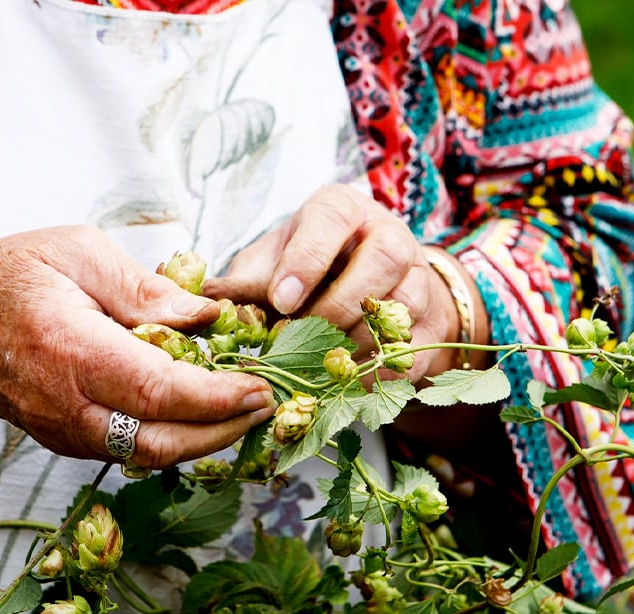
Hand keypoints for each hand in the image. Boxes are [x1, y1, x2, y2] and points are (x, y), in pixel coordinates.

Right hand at [0, 226, 274, 465]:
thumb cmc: (5, 278)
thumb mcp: (75, 251)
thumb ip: (144, 289)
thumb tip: (205, 318)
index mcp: (70, 350)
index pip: (158, 391)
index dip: (217, 397)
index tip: (261, 387)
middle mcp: (67, 405)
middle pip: (162, 442)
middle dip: (225, 430)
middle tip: (268, 402)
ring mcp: (66, 432)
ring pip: (151, 456)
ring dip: (207, 440)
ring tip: (248, 409)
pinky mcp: (69, 441)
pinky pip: (134, 450)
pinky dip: (177, 438)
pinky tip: (207, 413)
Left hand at [207, 184, 472, 381]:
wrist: (366, 291)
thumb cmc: (305, 272)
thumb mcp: (271, 265)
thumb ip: (244, 282)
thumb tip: (200, 303)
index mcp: (341, 211)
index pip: (331, 220)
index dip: (306, 261)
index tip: (281, 301)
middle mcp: (388, 235)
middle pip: (382, 260)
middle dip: (338, 306)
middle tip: (301, 339)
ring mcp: (418, 277)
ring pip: (405, 306)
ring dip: (360, 342)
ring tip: (323, 365)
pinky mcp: (433, 321)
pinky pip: (417, 348)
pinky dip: (382, 371)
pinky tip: (350, 384)